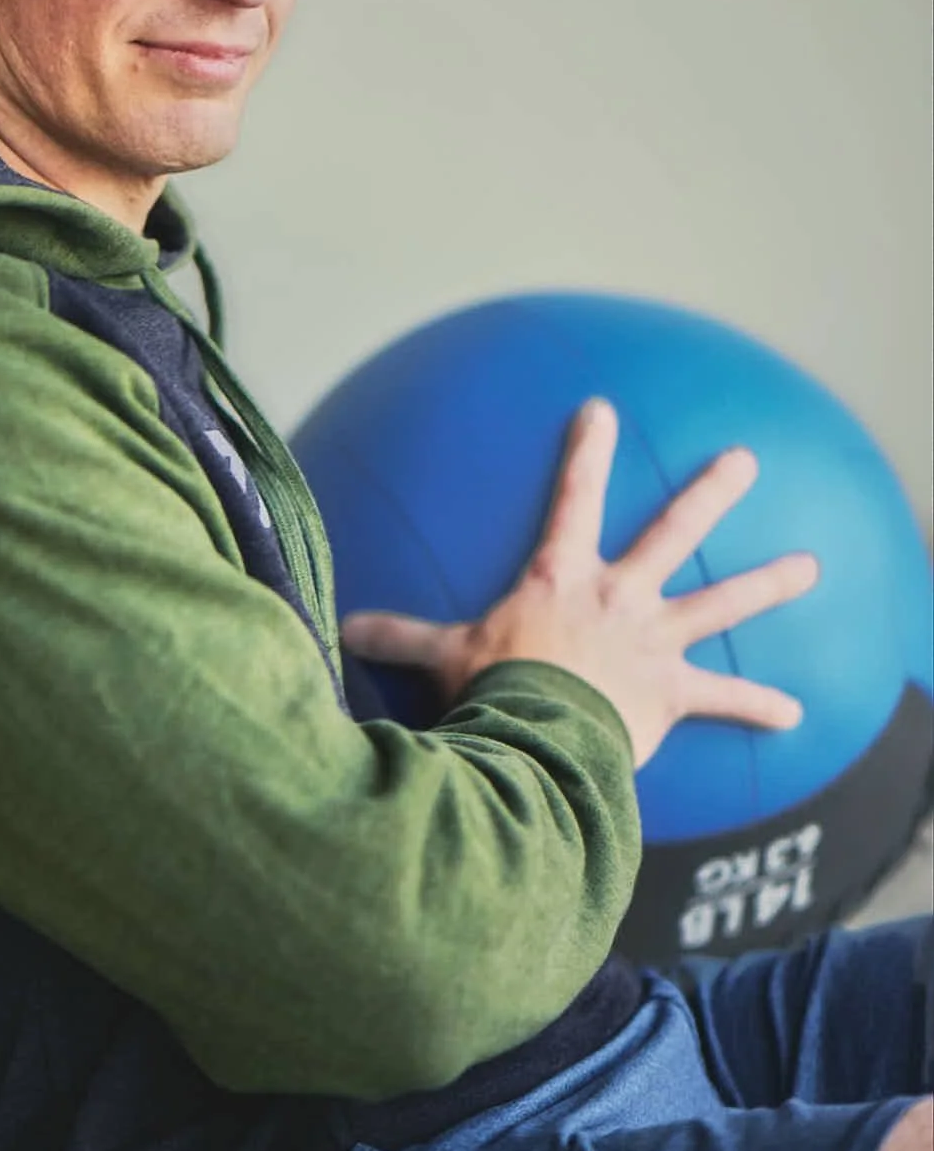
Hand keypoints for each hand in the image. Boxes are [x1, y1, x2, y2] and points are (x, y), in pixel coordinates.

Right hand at [340, 397, 819, 768]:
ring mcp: (653, 642)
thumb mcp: (443, 658)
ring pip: (720, 602)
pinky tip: (796, 714)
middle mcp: (619, 597)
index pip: (574, 498)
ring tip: (809, 567)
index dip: (587, 451)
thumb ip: (399, 638)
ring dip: (767, 584)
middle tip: (745, 460)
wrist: (536, 740)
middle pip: (673, 531)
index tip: (602, 410)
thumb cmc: (493, 691)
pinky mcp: (672, 693)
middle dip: (711, 492)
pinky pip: (723, 699)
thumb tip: (341, 629)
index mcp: (563, 578)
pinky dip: (758, 706)